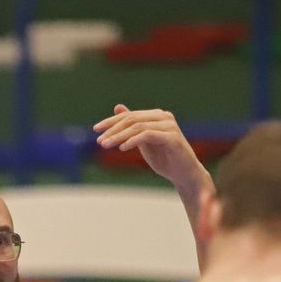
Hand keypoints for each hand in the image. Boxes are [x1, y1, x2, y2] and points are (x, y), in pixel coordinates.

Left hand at [93, 104, 210, 192]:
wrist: (184, 174)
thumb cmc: (164, 159)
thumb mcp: (144, 141)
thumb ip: (132, 126)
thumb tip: (118, 107)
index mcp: (156, 116)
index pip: (129, 115)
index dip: (111, 121)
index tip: (95, 130)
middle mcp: (164, 117)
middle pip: (132, 119)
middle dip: (112, 130)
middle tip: (99, 141)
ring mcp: (169, 125)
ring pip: (138, 126)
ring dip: (119, 136)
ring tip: (106, 145)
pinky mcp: (172, 137)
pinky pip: (147, 135)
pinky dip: (132, 140)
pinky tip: (121, 148)